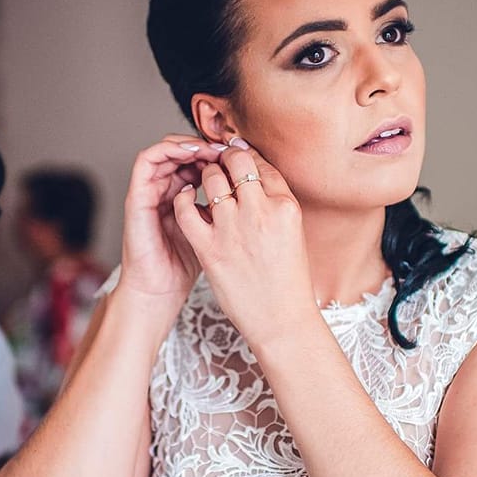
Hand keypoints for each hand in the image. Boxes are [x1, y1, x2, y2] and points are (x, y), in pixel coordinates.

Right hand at [117, 134, 225, 315]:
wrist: (159, 291)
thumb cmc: (187, 268)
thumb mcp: (215, 234)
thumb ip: (226, 212)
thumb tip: (257, 195)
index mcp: (183, 197)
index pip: (200, 162)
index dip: (219, 154)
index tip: (241, 154)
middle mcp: (165, 190)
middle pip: (184, 151)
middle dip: (206, 145)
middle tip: (227, 146)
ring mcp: (149, 191)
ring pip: (166, 148)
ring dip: (188, 143)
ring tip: (210, 147)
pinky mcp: (136, 195)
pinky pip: (147, 160)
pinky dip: (168, 151)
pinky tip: (190, 153)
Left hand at [172, 142, 316, 344]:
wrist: (281, 320)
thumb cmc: (288, 280)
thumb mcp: (293, 233)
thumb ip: (275, 203)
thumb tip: (254, 178)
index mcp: (286, 206)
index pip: (262, 165)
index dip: (246, 156)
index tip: (238, 158)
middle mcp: (260, 212)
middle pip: (236, 163)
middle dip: (225, 159)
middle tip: (219, 165)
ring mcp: (233, 229)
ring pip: (211, 179)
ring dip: (206, 176)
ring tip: (205, 182)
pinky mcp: (210, 248)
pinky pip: (186, 209)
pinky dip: (183, 199)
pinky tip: (186, 200)